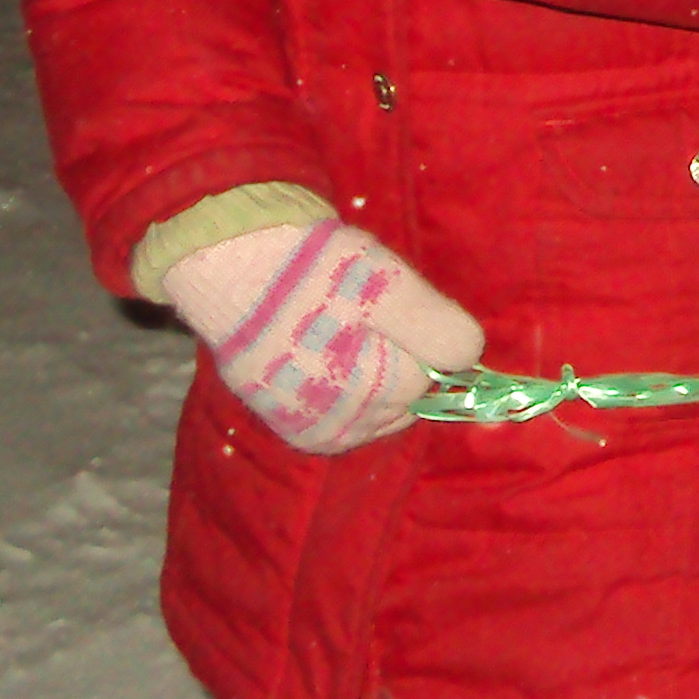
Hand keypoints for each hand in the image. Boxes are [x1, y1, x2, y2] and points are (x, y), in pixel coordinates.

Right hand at [159, 218, 485, 455]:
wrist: (228, 267)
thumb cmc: (315, 270)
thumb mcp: (389, 284)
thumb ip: (436, 327)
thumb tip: (469, 356)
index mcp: (383, 392)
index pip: (434, 371)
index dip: (419, 331)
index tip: (388, 299)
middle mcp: (352, 427)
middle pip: (405, 393)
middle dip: (395, 355)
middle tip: (357, 310)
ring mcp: (318, 431)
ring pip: (376, 408)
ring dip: (368, 374)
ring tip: (334, 328)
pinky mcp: (291, 428)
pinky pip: (341, 420)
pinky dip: (342, 391)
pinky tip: (321, 354)